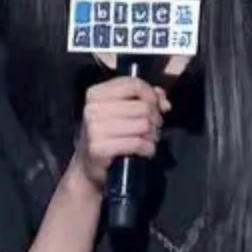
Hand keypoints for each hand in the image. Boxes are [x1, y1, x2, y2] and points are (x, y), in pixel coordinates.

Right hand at [71, 75, 170, 191]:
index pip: (133, 84)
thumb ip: (143, 99)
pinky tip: (146, 151)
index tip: (157, 106)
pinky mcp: (100, 148)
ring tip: (149, 140)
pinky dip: (148, 148)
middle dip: (155, 119)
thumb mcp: (122, 112)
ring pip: (143, 124)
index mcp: (95, 94)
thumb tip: (163, 101)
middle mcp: (93, 109)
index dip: (151, 94)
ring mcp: (95, 129)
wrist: (88, 167)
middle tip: (153, 129)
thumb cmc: (108, 136)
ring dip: (153, 135)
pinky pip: (137, 143)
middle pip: (142, 106)